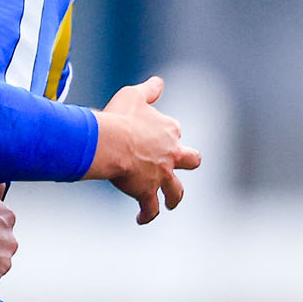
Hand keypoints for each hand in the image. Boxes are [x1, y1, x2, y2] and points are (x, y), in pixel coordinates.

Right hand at [87, 77, 201, 223]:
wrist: (111, 142)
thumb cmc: (120, 117)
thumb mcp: (134, 95)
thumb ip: (149, 90)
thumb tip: (159, 82)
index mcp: (169, 130)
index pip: (174, 131)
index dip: (164, 133)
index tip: (150, 133)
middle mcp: (171, 154)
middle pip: (191, 160)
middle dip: (187, 163)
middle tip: (178, 168)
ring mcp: (161, 175)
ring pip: (176, 191)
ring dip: (174, 198)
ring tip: (170, 204)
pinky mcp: (147, 191)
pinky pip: (151, 208)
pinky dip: (147, 215)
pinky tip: (141, 219)